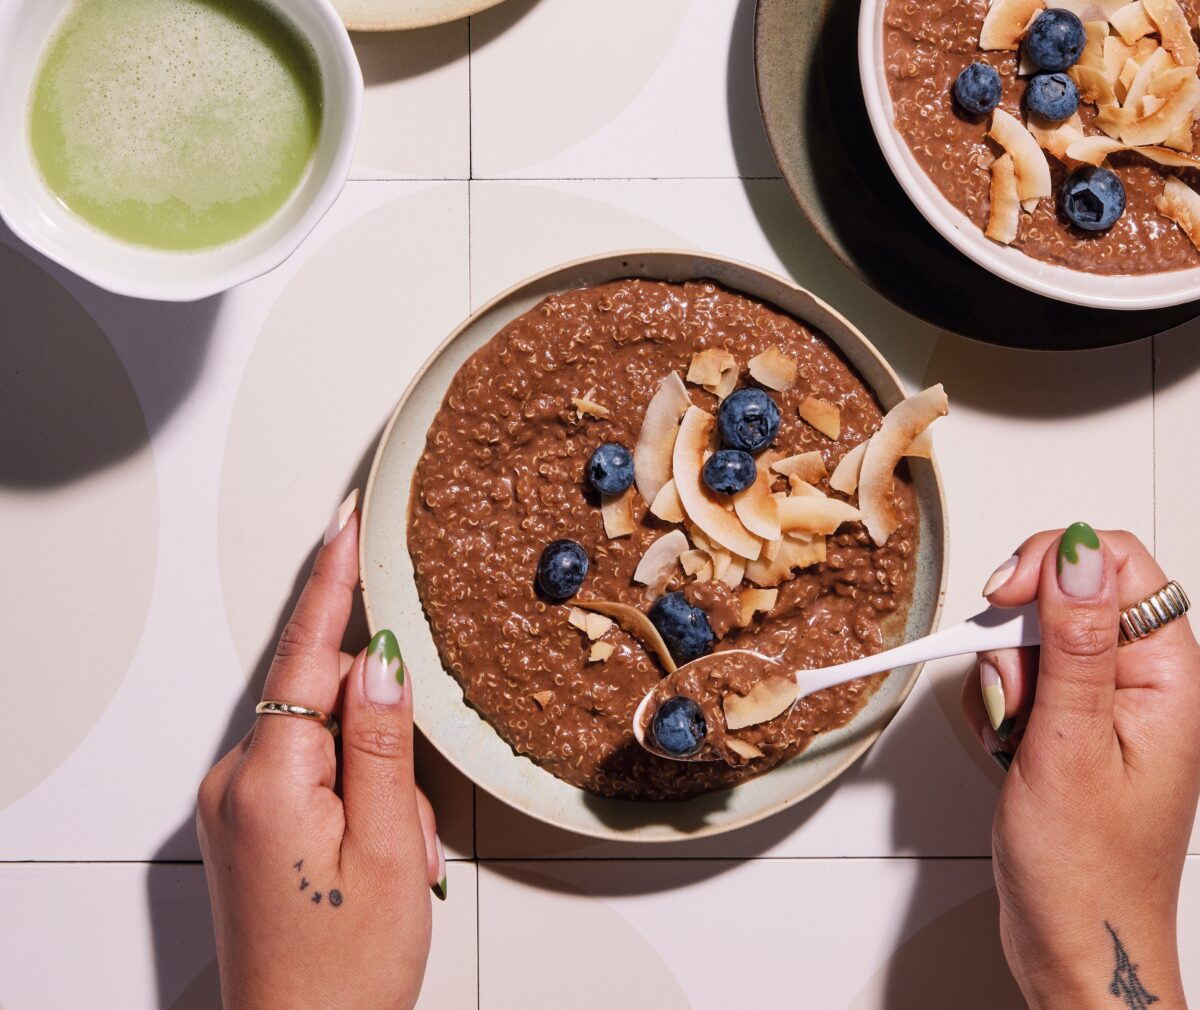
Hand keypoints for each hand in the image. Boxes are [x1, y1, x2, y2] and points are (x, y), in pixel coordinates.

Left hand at [197, 491, 444, 1009]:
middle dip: (383, 733)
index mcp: (271, 779)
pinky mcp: (247, 818)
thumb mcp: (392, 846)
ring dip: (375, 775)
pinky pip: (310, 768)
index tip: (347, 520)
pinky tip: (373, 844)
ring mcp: (236, 801)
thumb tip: (381, 656)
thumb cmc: (345, 968)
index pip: (308, 653)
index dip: (332, 581)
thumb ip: (383, 739)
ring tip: (396, 851)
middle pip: (322, 697)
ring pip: (324, 737)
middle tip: (411, 812)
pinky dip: (354, 789)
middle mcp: (236, 780)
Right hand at [962, 525, 1199, 1008]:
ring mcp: (1102, 704)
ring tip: (1013, 736)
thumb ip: (1075, 643)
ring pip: (1031, 639)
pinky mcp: (1069, 724)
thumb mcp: (1071, 746)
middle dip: (1016, 638)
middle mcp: (1140, 681)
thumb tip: (1080, 555)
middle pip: (1064, 597)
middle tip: (1015, 696)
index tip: (1005, 600)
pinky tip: (1006, 746)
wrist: (1073, 945)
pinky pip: (1018, 678)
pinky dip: (996, 705)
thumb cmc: (1085, 870)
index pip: (1117, 565)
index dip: (1054, 565)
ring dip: (1001, 680)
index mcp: (1166, 677)